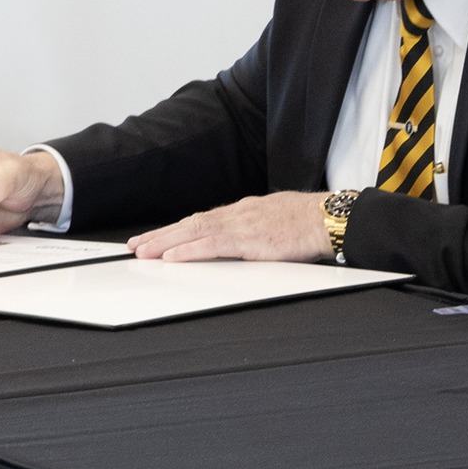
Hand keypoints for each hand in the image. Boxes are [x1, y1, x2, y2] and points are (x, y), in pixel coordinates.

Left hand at [126, 192, 331, 261]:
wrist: (330, 218)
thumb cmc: (312, 221)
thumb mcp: (278, 220)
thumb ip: (258, 229)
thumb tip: (248, 239)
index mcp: (245, 211)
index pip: (204, 219)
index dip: (178, 229)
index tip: (159, 237)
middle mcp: (238, 214)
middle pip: (191, 223)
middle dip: (162, 235)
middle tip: (137, 246)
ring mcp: (242, 225)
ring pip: (194, 232)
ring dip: (166, 243)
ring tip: (144, 252)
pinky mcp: (249, 240)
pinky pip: (211, 245)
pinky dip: (188, 250)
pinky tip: (172, 257)